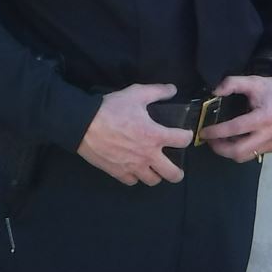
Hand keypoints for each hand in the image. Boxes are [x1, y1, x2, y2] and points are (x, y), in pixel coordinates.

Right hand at [75, 83, 194, 184]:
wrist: (83, 124)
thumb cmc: (111, 108)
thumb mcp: (137, 93)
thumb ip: (158, 91)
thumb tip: (173, 90)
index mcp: (155, 136)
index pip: (183, 141)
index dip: (187, 136)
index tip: (184, 134)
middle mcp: (148, 155)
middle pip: (173, 174)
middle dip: (178, 172)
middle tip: (176, 167)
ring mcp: (132, 167)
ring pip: (153, 181)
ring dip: (156, 175)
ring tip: (154, 168)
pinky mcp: (117, 172)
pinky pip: (132, 182)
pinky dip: (135, 177)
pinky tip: (134, 169)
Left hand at [201, 74, 271, 163]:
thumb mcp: (255, 82)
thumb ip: (233, 83)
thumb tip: (214, 91)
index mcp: (263, 118)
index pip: (235, 129)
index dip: (216, 132)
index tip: (203, 131)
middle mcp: (268, 135)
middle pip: (237, 151)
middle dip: (219, 148)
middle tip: (209, 140)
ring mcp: (271, 144)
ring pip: (244, 156)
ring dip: (228, 151)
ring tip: (220, 141)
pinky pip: (252, 154)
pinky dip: (239, 150)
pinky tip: (235, 140)